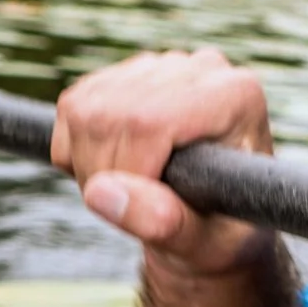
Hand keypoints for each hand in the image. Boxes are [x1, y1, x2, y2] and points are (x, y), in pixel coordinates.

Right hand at [51, 49, 274, 276]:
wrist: (213, 218)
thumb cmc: (219, 229)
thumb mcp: (204, 240)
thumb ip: (164, 223)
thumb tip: (101, 193)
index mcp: (235, 94)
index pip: (149, 121)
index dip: (129, 171)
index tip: (144, 208)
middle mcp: (200, 68)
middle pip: (111, 115)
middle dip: (104, 175)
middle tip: (133, 210)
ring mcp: (160, 66)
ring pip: (83, 111)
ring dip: (88, 167)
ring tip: (130, 194)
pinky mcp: (123, 74)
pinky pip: (72, 109)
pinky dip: (76, 153)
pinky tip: (117, 170)